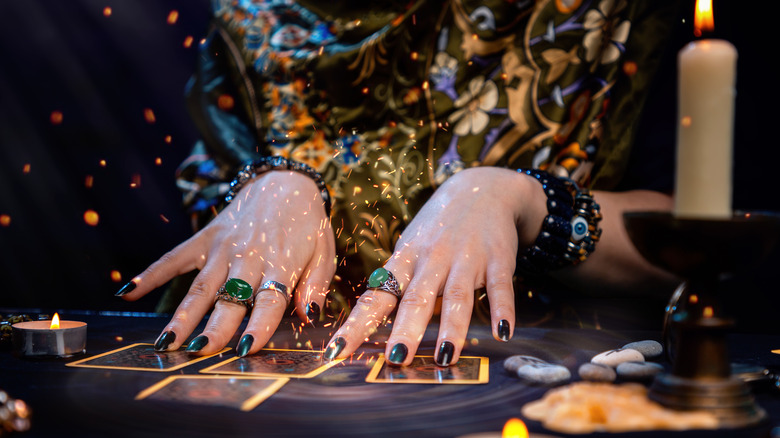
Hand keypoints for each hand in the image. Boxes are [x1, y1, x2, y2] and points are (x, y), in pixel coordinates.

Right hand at [117, 171, 334, 354]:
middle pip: (230, 297)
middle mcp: (248, 256)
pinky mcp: (205, 238)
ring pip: (200, 286)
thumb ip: (316, 284)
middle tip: (197, 354)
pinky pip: (175, 257)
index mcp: (280, 262)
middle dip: (214, 327)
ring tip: (166, 342)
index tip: (247, 349)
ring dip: (183, 315)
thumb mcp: (324, 251)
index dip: (259, 325)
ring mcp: (223, 247)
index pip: (270, 299)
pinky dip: (152, 273)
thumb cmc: (307, 223)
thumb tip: (310, 315)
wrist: (284, 181)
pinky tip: (129, 291)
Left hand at [323, 167, 545, 364]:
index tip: (338, 351)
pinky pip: (499, 286)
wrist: (481, 188)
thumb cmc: (437, 228)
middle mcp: (433, 258)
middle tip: (397, 358)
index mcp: (405, 259)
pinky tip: (502, 332)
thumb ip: (397, 284)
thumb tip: (371, 323)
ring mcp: (466, 258)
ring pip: (456, 295)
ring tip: (445, 356)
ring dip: (451, 327)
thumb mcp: (410, 249)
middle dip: (406, 328)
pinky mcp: (497, 259)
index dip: (357, 324)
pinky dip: (502, 309)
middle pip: (416, 297)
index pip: (376, 296)